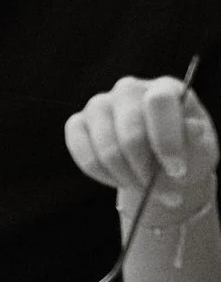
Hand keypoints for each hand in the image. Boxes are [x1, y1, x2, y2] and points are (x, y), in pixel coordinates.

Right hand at [66, 75, 218, 224]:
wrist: (163, 161)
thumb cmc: (187, 150)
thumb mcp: (202, 147)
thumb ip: (196, 139)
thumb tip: (190, 129)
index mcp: (164, 88)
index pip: (158, 103)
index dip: (166, 140)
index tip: (177, 171)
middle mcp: (128, 89)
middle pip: (130, 132)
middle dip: (146, 170)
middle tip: (164, 193)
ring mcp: (99, 104)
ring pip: (105, 148)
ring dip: (127, 177)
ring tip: (145, 190)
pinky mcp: (78, 123)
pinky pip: (83, 154)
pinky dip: (102, 174)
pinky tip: (121, 180)